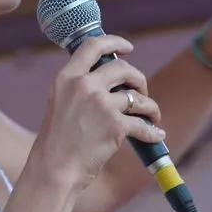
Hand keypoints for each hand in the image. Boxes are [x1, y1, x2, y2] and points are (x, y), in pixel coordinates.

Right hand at [32, 34, 163, 192]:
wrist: (55, 168)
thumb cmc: (57, 141)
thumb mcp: (59, 102)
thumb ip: (79, 87)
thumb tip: (110, 80)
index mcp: (66, 77)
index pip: (93, 46)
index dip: (115, 42)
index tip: (128, 47)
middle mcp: (84, 85)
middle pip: (123, 68)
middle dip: (138, 79)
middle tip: (141, 92)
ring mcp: (100, 104)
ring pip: (138, 97)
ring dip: (150, 106)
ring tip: (151, 116)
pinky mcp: (115, 125)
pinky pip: (143, 124)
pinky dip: (153, 131)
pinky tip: (156, 135)